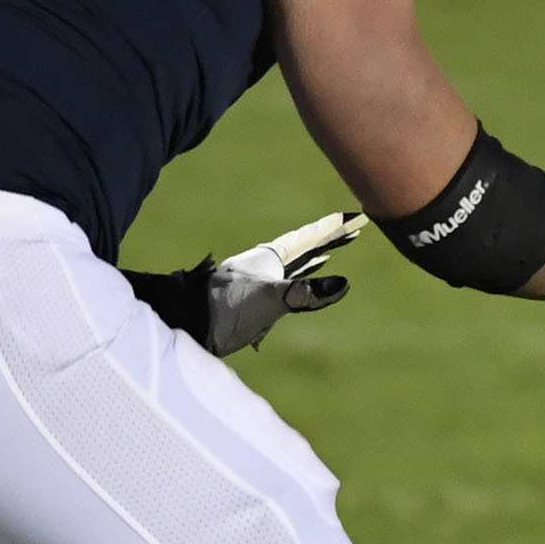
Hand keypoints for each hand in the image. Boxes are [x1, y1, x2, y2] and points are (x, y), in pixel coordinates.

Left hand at [202, 210, 364, 354]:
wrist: (190, 324)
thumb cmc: (227, 308)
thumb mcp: (270, 298)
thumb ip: (305, 292)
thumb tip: (343, 284)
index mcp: (269, 258)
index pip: (309, 239)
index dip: (332, 231)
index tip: (353, 219)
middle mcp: (266, 267)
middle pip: (304, 249)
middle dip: (327, 241)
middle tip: (350, 230)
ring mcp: (262, 284)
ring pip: (295, 267)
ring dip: (313, 259)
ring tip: (328, 252)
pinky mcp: (258, 303)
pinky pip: (288, 287)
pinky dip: (300, 281)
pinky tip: (301, 285)